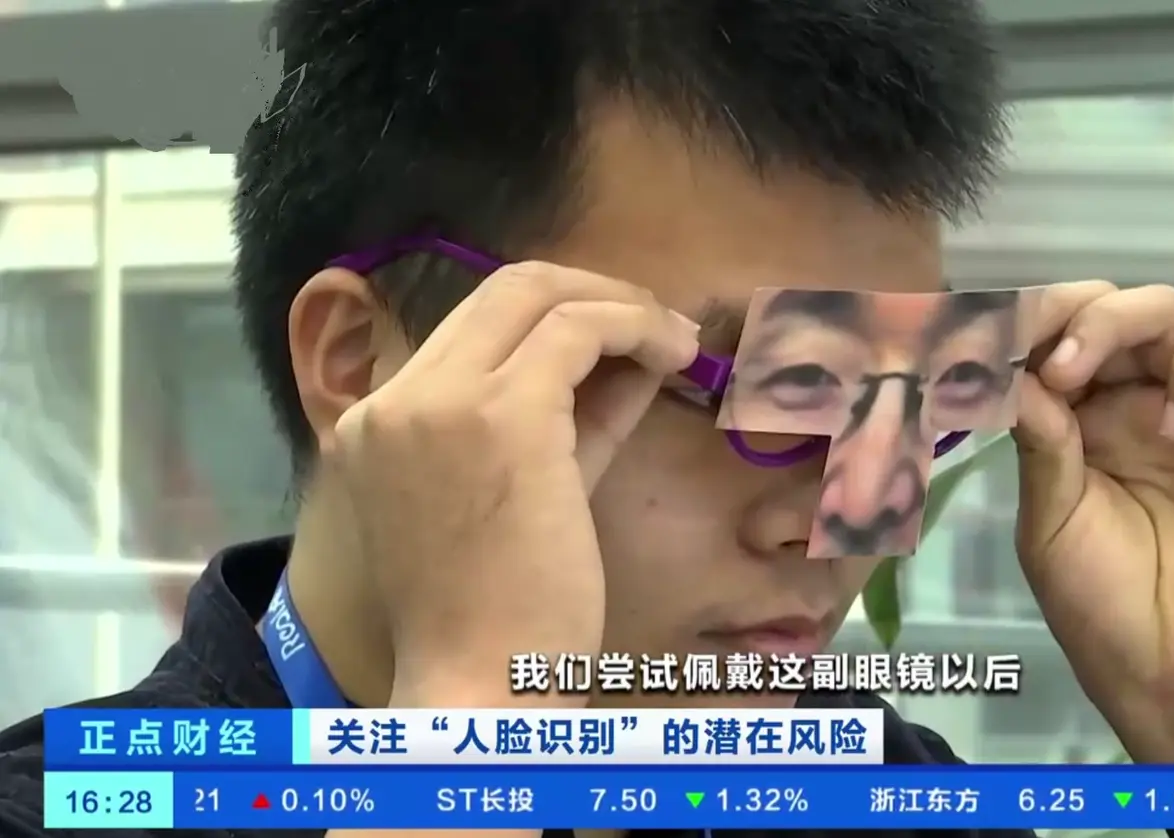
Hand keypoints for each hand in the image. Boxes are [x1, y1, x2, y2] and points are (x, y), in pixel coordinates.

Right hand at [320, 262, 699, 704]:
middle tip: (653, 321)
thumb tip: (627, 361)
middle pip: (498, 288)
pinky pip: (577, 332)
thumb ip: (563, 424)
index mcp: (374, 423)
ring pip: (537, 294)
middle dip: (589, 291)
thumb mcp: (527, 496)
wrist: (483, 687)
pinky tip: (676, 354)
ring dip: (619, 305)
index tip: (618, 338)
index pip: (470, 327)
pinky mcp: (500, 414)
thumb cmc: (501, 616)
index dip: (553, 316)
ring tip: (675, 337)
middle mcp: (392, 400)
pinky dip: (633, 327)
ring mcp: (438, 401)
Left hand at [1012, 281, 1173, 762]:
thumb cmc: (1102, 604)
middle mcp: (1131, 400)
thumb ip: (1040, 441)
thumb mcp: (1050, 520)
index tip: (979, 338)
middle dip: (1061, 311)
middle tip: (1032, 352)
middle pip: (1104, 308)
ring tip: (1075, 373)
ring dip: (1114, 320)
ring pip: (1166, 311)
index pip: (1050, 339)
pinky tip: (1171, 422)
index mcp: (1074, 419)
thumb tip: (1015, 368)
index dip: (1019, 324)